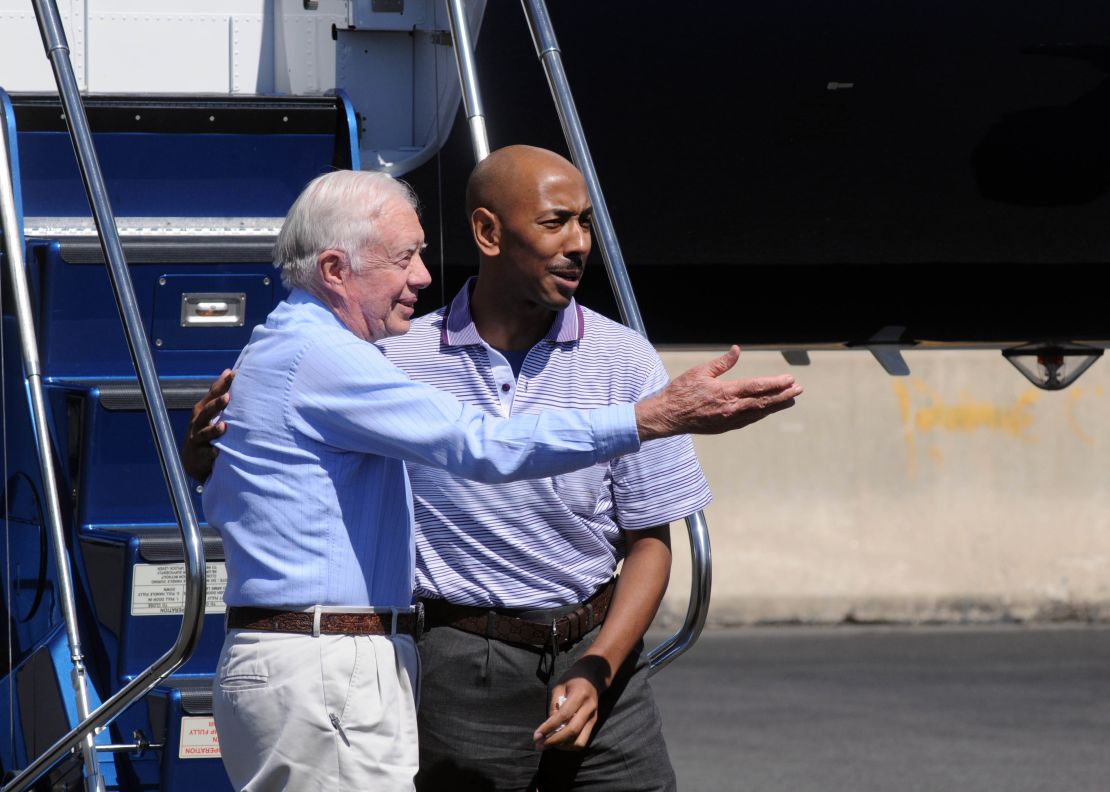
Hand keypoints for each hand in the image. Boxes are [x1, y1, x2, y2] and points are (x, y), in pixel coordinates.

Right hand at [180, 369, 234, 481]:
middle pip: (206, 412)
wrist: (194, 460)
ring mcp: (197, 439)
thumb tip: (230, 370)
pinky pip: (206, 454)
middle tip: (228, 397)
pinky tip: (218, 451)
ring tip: (223, 426)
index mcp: (202, 410)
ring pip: (205, 433)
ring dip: (214, 430)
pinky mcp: (200, 455)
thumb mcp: (210, 411)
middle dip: (216, 404)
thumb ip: (219, 392)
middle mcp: (198, 422)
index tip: (234, 374)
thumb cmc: (206, 429)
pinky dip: (212, 452)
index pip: (212, 394)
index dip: (222, 384)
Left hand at [532, 656, 609, 751]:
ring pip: (579, 741)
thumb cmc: (573, 679)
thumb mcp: (560, 686)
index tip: (536, 736)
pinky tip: (559, 742)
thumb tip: (547, 726)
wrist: (593, 677)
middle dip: (554, 741)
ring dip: (563, 746)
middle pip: (572, 731)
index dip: (549, 727)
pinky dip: (569, 744)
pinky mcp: (593, 724)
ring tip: (549, 744)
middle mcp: (589, 709)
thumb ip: (554, 705)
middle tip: (539, 745)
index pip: (563, 716)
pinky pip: (582, 740)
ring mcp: (593, 718)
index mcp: (580, 695)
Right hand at [635, 346, 801, 440]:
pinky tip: (767, 410)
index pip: (757, 387)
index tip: (790, 379)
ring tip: (790, 400)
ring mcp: (729, 420)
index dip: (776, 384)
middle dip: (783, 395)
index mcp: (726, 392)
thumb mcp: (700, 372)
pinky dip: (761, 414)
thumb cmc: (681, 392)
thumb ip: (722, 363)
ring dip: (775, 406)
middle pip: (763, 402)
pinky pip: (748, 420)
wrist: (668, 416)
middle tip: (798, 390)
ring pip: (758, 413)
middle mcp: (731, 409)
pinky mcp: (724, 427)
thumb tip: (737, 350)